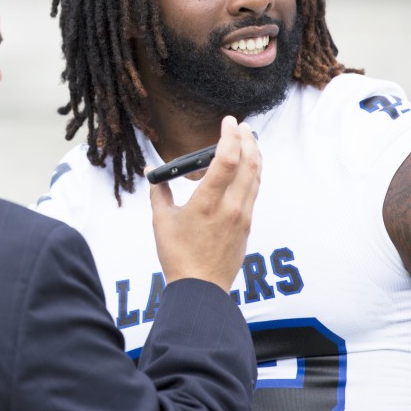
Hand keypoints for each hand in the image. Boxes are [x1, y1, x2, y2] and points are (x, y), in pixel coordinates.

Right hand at [149, 116, 259, 292]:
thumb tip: (153, 176)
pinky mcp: (247, 224)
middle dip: (248, 138)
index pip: (227, 159)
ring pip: (256, 175)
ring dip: (254, 153)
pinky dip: (252, 172)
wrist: (201, 289)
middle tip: (241, 126)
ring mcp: (243, 215)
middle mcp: (231, 206)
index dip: (230, 135)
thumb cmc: (178, 256)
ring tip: (248, 139)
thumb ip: (159, 194)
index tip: (228, 121)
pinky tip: (246, 167)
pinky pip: (254, 190)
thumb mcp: (162, 222)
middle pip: (250, 162)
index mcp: (208, 202)